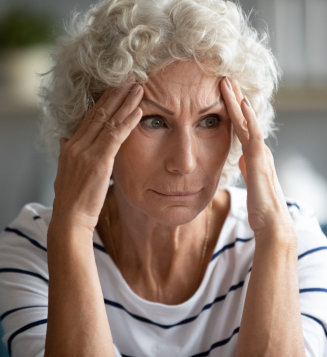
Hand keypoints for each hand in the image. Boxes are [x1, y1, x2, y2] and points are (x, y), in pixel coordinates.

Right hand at [51, 84, 142, 232]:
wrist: (70, 218)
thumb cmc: (73, 198)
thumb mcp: (66, 171)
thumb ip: (68, 153)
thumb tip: (66, 139)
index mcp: (70, 145)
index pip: (89, 117)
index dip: (104, 101)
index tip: (117, 88)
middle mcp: (76, 144)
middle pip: (98, 113)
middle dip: (116, 95)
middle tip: (131, 80)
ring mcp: (86, 152)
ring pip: (107, 121)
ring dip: (125, 103)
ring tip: (139, 89)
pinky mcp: (98, 162)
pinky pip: (115, 136)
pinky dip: (128, 122)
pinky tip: (139, 112)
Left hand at [220, 78, 294, 241]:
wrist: (271, 222)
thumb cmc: (259, 205)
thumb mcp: (249, 179)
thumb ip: (246, 166)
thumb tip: (240, 158)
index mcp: (252, 154)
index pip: (240, 126)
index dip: (231, 109)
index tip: (220, 93)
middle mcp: (257, 149)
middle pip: (243, 118)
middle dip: (233, 97)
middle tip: (223, 78)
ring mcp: (259, 153)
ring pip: (247, 121)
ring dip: (237, 100)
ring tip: (227, 81)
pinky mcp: (259, 160)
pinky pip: (253, 134)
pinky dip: (249, 117)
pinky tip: (243, 102)